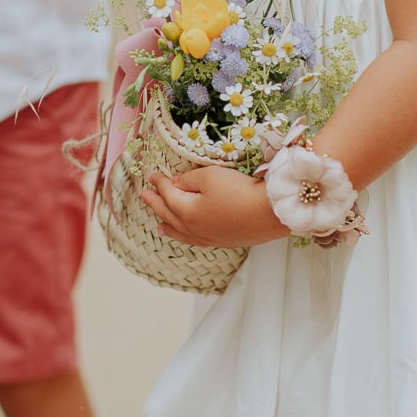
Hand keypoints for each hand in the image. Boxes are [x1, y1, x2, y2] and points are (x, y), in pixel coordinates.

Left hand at [140, 164, 286, 247]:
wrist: (271, 212)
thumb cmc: (240, 190)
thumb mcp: (210, 176)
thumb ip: (188, 179)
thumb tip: (175, 184)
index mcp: (187, 212)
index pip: (168, 195)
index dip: (159, 183)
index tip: (152, 175)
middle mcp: (194, 229)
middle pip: (170, 214)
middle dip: (156, 204)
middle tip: (145, 196)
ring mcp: (209, 237)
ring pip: (181, 232)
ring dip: (168, 225)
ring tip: (158, 224)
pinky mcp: (224, 241)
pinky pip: (196, 240)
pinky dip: (185, 237)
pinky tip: (187, 235)